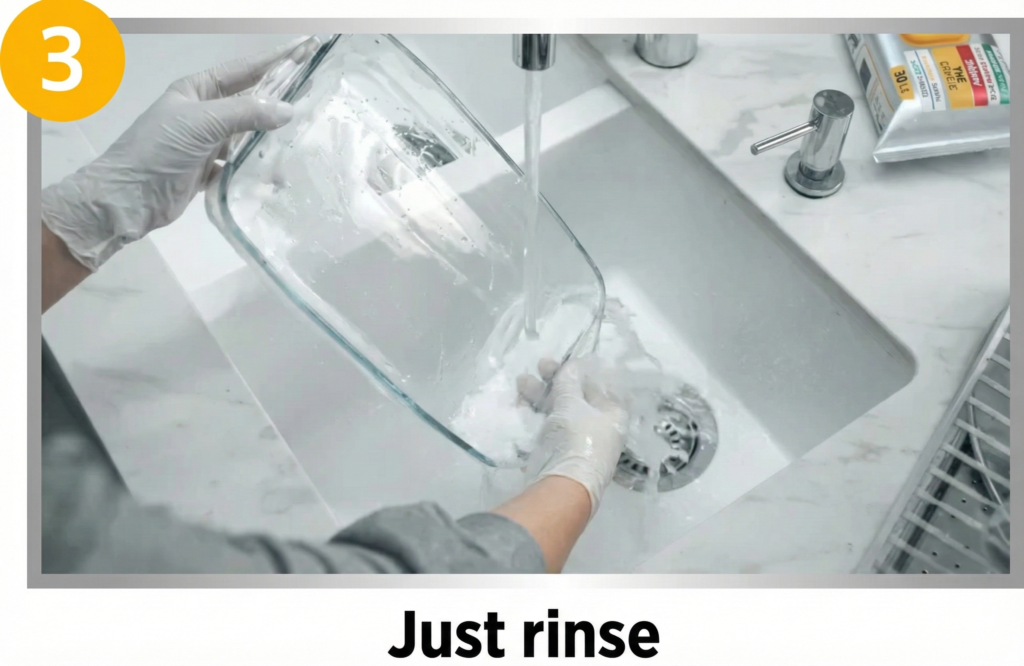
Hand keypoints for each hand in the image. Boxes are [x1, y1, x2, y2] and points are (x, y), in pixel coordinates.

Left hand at [41, 36, 319, 270]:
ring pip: (245, 137)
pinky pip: (238, 167)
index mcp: (196, 91)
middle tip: (311, 96)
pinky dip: (254, 171)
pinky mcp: (206, 172)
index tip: (303, 51)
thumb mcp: (203, 122)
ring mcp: (204, 143)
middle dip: (276, 101)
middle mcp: (201, 113)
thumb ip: (247, 114)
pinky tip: (275, 176)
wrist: (128, 197)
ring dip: (268, 140)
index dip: (273, 61)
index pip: (242, 70)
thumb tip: (289, 110)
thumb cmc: (160, 150)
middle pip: (247, 102)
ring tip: (299, 140)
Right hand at [517, 357, 627, 518]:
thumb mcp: (572, 404)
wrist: (562, 484)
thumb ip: (569, 381)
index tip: (568, 359)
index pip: (604, 385)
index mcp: (612, 414)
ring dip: (540, 396)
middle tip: (540, 366)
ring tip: (521, 382)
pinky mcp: (558, 452)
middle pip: (577, 397)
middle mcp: (599, 427)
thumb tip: (573, 365)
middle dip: (556, 381)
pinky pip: (547, 428)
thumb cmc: (576, 438)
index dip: (586, 370)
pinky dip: (535, 416)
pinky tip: (519, 405)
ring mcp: (577, 441)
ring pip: (558, 412)